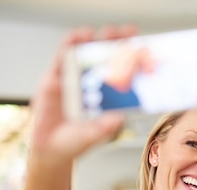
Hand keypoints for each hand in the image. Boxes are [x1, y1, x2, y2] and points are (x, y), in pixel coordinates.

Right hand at [28, 25, 135, 163]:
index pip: (123, 72)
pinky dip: (72, 43)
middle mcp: (92, 84)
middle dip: (119, 44)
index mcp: (107, 96)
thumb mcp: (94, 136)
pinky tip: (81, 36)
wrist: (50, 149)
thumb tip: (118, 119)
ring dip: (98, 39)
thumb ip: (104, 128)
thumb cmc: (76, 141)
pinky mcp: (55, 77)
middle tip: (129, 36)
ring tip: (109, 33)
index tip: (145, 52)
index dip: (133, 60)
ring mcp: (74, 78)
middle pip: (107, 57)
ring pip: (86, 52)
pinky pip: (63, 55)